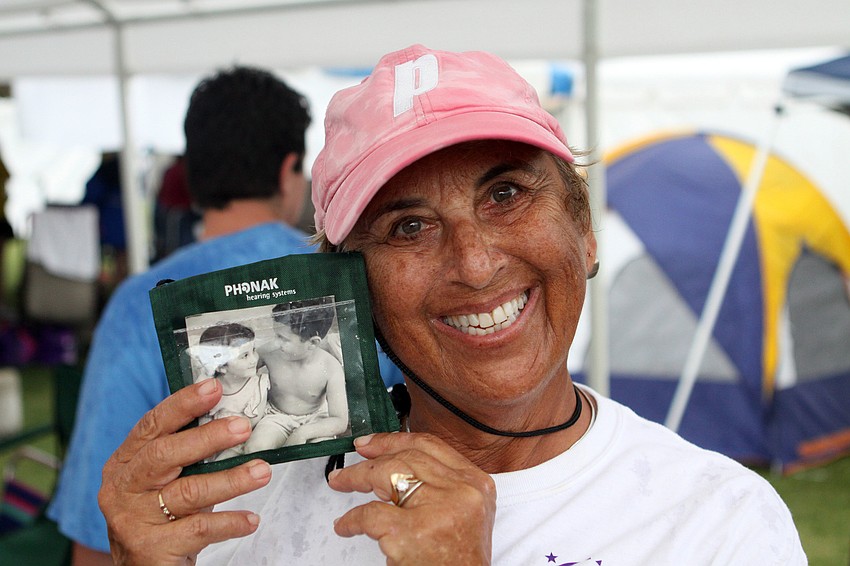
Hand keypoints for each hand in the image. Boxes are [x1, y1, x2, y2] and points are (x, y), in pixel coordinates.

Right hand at [98, 378, 272, 564]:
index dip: (183, 404)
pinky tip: (251, 519)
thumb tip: (232, 420)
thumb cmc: (162, 517)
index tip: (214, 387)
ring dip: (231, 480)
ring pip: (188, 492)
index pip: (152, 425)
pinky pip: (198, 529)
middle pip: (165, 454)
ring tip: (261, 471)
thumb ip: (187, 454)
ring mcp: (133, 520)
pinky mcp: (150, 548)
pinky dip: (229, 522)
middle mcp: (122, 489)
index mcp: (124, 463)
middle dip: (207, 437)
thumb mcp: (167, 481)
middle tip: (243, 427)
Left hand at [327, 432, 495, 564]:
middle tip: (350, 465)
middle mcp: (460, 492)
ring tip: (341, 482)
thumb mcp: (464, 511)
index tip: (372, 443)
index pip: (430, 446)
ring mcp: (436, 510)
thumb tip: (396, 464)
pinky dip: (351, 520)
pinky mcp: (411, 533)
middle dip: (371, 458)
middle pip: (406, 457)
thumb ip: (440, 484)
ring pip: (385, 477)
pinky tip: (346, 524)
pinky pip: (370, 515)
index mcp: (475, 483)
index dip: (395, 440)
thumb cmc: (459, 559)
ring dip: (356, 478)